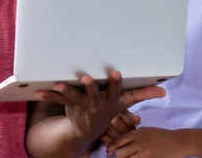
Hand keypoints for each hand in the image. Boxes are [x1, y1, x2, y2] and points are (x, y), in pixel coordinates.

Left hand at [36, 70, 165, 143]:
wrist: (89, 129)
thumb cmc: (108, 110)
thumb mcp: (125, 103)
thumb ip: (142, 94)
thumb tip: (164, 91)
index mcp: (110, 101)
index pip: (115, 91)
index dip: (115, 83)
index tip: (115, 73)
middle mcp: (96, 104)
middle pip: (93, 95)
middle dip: (90, 87)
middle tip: (85, 79)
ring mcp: (82, 106)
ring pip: (74, 97)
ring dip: (66, 91)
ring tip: (59, 85)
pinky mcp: (69, 106)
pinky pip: (57, 100)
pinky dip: (47, 95)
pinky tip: (38, 92)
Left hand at [106, 127, 188, 157]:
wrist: (177, 142)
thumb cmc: (161, 135)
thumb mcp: (146, 130)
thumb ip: (134, 135)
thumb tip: (122, 141)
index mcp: (137, 133)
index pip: (119, 141)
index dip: (111, 147)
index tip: (109, 151)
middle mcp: (139, 143)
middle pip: (120, 154)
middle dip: (120, 156)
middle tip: (123, 156)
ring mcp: (145, 153)